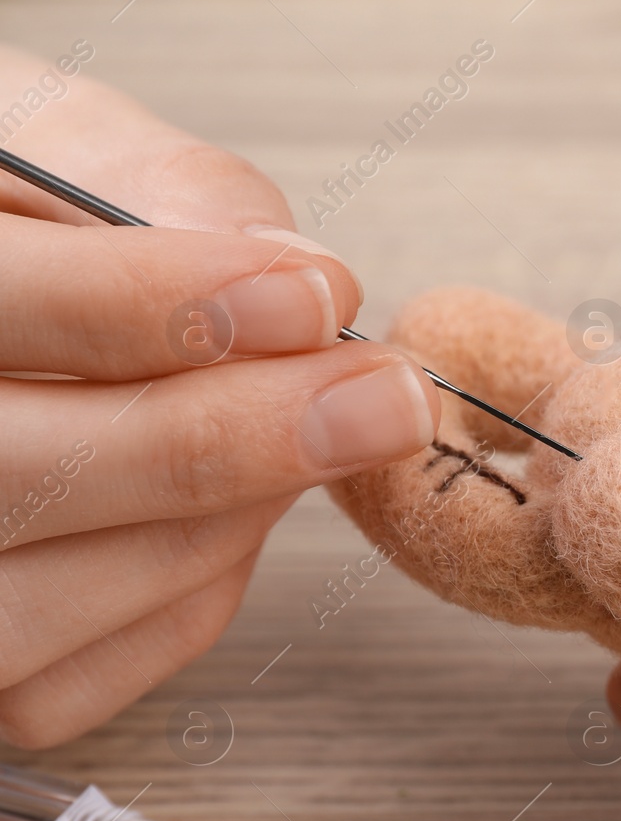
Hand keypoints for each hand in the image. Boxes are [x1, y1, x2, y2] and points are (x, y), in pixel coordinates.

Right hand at [0, 45, 439, 747]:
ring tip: (325, 434)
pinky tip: (243, 510)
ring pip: (55, 596)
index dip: (165, 306)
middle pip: (29, 475)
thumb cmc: (1, 215)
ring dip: (227, 517)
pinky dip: (188, 593)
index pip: (0, 306)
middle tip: (383, 398)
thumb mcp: (48, 143)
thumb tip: (277, 264)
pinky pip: (72, 677)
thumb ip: (149, 180)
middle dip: (233, 437)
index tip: (312, 295)